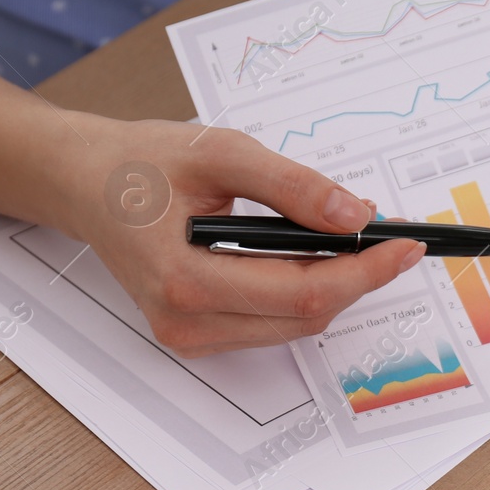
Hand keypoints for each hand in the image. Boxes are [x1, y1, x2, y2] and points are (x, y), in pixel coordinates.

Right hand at [60, 114, 422, 356]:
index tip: (405, 244)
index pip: (305, 292)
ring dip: (335, 284)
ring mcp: (191, 336)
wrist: (84, 183)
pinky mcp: (199, 334)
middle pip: (307, 315)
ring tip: (354, 239)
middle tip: (391, 236)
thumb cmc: (140, 165)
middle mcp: (186, 322)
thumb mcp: (220, 153)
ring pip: (296, 324)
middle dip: (359, 277)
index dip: (366, 271)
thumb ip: (292, 186)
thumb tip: (355, 215)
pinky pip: (274, 322)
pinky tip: (313, 256)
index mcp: (184, 280)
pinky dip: (305, 290)